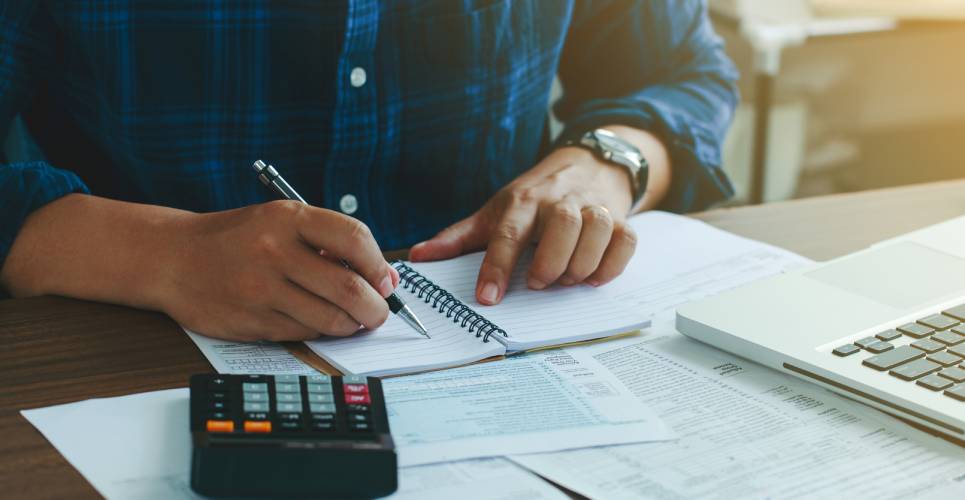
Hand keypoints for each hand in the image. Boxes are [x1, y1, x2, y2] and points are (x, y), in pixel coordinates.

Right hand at [161, 201, 398, 340]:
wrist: (173, 258)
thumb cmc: (239, 239)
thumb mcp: (281, 222)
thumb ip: (331, 243)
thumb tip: (385, 277)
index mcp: (288, 218)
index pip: (354, 238)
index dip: (379, 265)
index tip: (385, 281)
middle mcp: (274, 251)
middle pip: (348, 288)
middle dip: (375, 308)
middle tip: (379, 313)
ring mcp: (261, 289)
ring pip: (330, 318)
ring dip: (351, 325)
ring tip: (352, 319)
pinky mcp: (251, 320)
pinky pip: (304, 333)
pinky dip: (320, 331)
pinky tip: (317, 320)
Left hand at [410, 146, 638, 304]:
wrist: (588, 162)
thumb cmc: (534, 196)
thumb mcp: (495, 211)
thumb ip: (459, 237)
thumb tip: (418, 257)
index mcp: (522, 203)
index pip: (507, 234)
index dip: (496, 267)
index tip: (488, 298)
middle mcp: (559, 202)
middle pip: (563, 225)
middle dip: (551, 262)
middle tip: (538, 283)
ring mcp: (593, 207)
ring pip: (598, 229)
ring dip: (582, 264)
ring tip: (566, 280)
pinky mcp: (620, 217)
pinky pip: (626, 239)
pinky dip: (613, 263)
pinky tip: (595, 277)